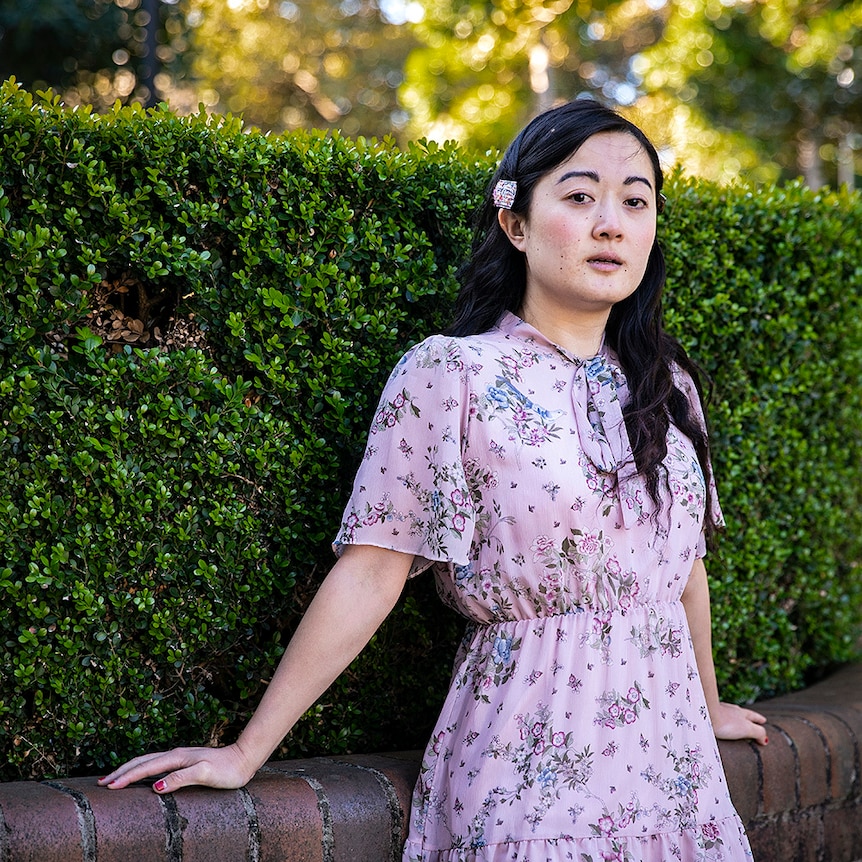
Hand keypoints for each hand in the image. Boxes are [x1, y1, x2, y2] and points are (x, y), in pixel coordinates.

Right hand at [98, 742, 256, 792]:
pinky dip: (143, 769)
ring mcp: (180, 757)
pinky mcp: (185, 762)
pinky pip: (157, 764)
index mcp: (177, 757)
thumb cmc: (227, 769)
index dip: (126, 777)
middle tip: (102, 783)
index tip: (109, 786)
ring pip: (148, 761)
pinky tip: (142, 775)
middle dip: (121, 771)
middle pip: (142, 761)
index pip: (146, 767)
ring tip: (115, 778)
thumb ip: (181, 778)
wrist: (244, 759)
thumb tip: (155, 787)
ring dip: (130, 769)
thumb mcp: (205, 774)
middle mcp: (176, 754)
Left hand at [711, 701, 768, 745]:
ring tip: (735, 724)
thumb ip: (758, 732)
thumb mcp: (747, 728)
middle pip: (741, 713)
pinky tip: (717, 724)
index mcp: (741, 713)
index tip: (764, 720)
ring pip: (728, 714)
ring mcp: (718, 711)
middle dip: (747, 718)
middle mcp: (730, 710)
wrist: (702, 714)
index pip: (753, 716)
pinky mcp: (708, 715)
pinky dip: (720, 721)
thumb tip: (765, 739)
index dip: (759, 719)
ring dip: (733, 719)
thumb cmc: (725, 722)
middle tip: (752, 721)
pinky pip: (717, 718)